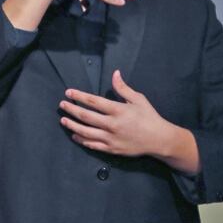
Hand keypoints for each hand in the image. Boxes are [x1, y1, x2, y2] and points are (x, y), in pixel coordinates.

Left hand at [59, 70, 199, 172]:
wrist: (160, 140)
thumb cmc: (149, 117)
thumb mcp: (138, 99)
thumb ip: (123, 88)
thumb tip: (115, 73)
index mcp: (119, 110)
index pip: (93, 101)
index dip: (79, 96)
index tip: (68, 92)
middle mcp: (113, 124)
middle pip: (86, 116)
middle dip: (71, 109)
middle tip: (62, 104)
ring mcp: (111, 138)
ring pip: (86, 132)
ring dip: (72, 125)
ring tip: (63, 120)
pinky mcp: (112, 149)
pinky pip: (93, 145)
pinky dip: (81, 140)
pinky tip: (74, 135)